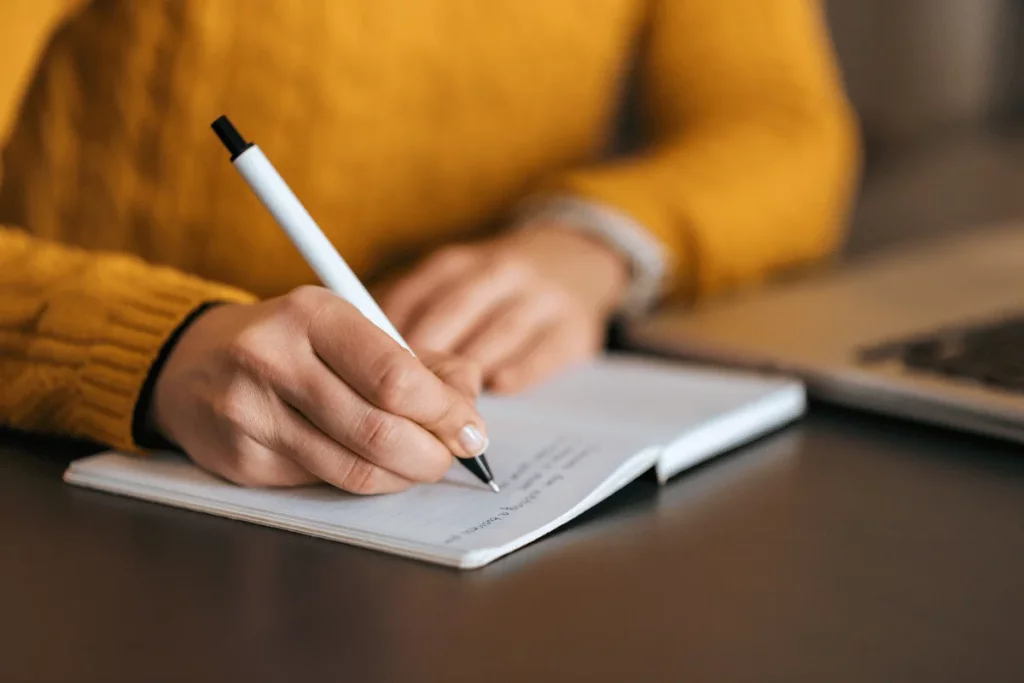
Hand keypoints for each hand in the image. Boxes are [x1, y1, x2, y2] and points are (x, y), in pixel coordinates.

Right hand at [149, 286, 487, 493]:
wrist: (192, 363)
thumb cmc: (292, 343)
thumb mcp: (351, 328)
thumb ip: (418, 360)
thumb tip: (468, 402)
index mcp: (312, 314)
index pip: (395, 376)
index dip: (445, 412)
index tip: (471, 428)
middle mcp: (274, 359)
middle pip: (379, 429)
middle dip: (431, 454)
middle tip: (451, 456)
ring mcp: (251, 413)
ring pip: (353, 468)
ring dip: (403, 475)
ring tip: (419, 463)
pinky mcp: (241, 460)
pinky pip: (323, 484)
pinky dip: (363, 481)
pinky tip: (372, 465)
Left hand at [379, 225, 629, 392]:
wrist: (576, 262)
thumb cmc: (495, 288)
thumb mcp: (454, 283)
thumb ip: (412, 311)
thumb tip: (357, 351)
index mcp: (460, 263)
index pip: (416, 295)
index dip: (390, 334)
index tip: (369, 368)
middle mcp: (501, 272)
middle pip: (454, 312)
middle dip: (425, 356)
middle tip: (402, 397)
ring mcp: (541, 298)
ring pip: (498, 332)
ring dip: (469, 370)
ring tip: (444, 405)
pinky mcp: (574, 328)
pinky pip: (544, 351)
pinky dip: (519, 371)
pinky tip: (498, 387)